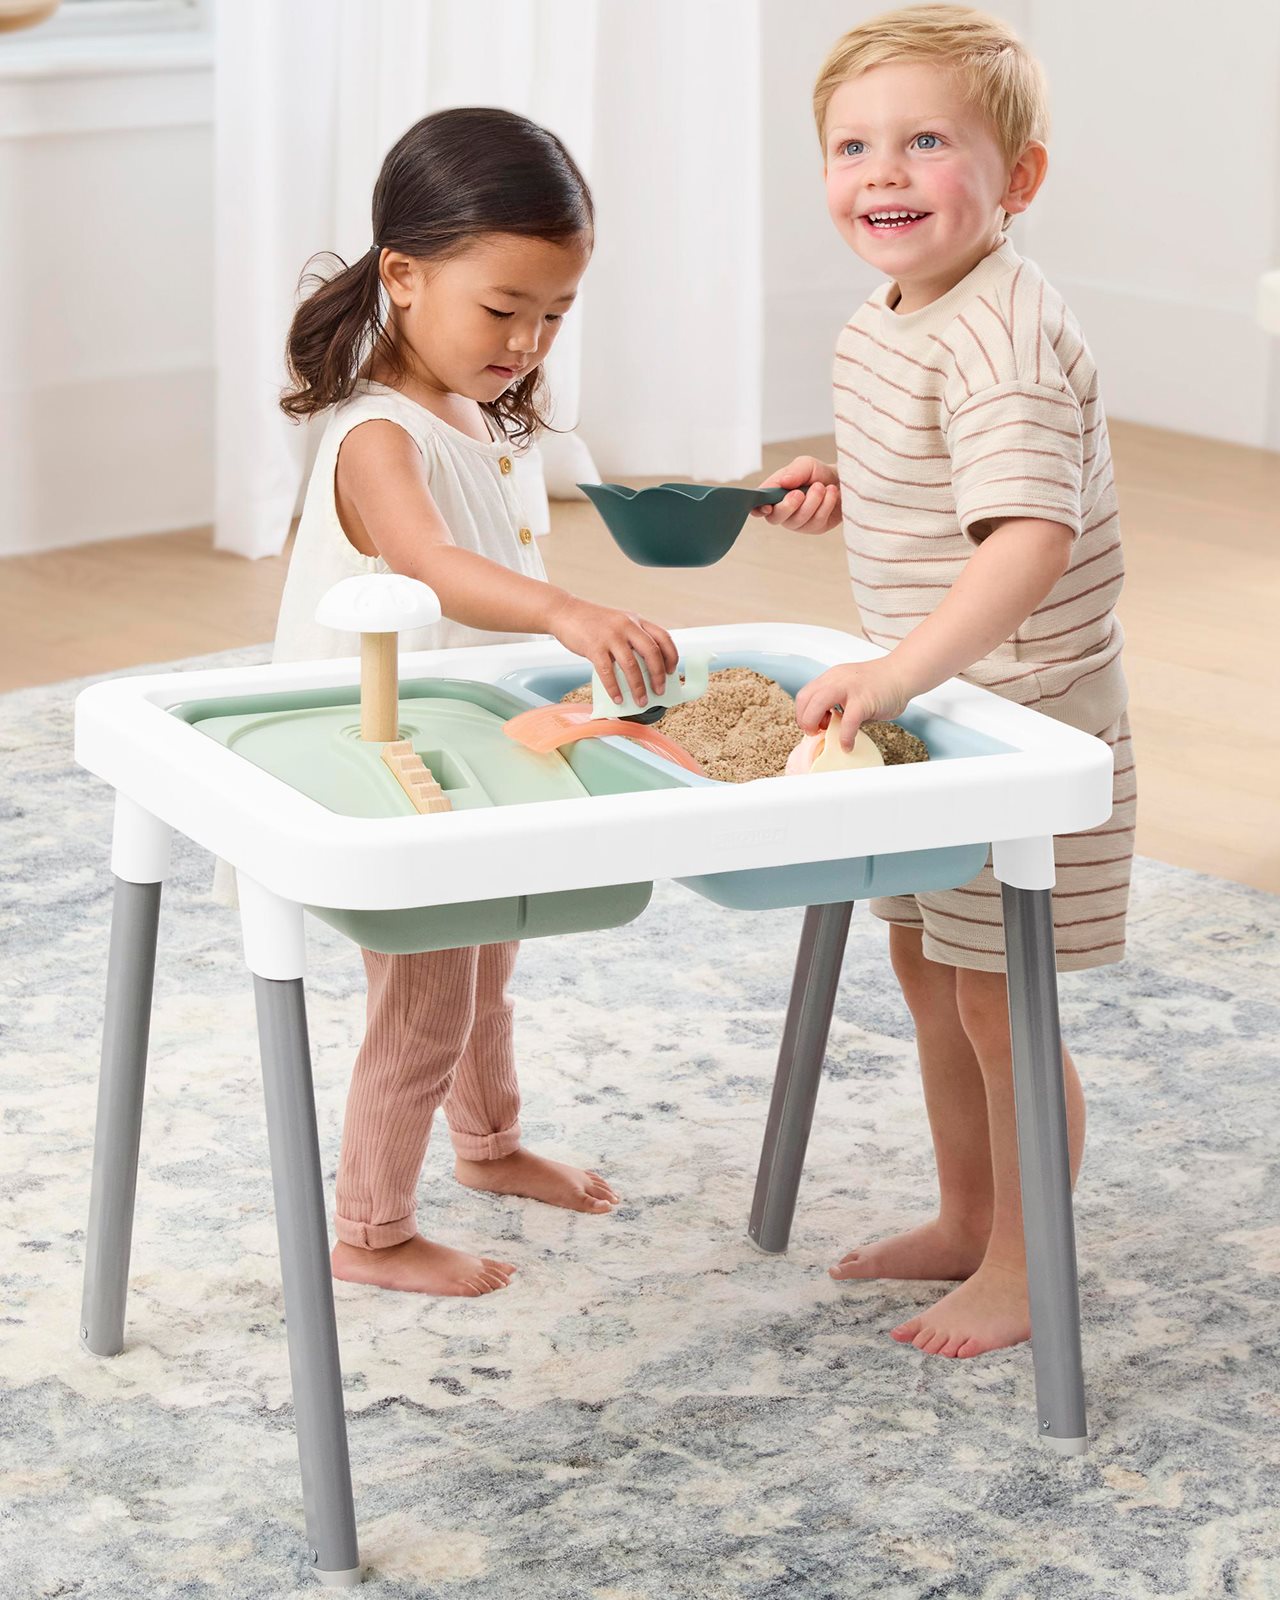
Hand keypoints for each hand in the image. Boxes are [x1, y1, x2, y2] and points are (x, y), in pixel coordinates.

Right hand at [543, 595, 678, 706]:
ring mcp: (610, 636)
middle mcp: (627, 626)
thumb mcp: (618, 622)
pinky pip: (608, 672)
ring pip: (631, 665)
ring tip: (641, 701)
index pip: (663, 637)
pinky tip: (618, 699)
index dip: (671, 656)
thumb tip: (645, 669)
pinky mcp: (594, 647)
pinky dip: (614, 689)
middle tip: (660, 691)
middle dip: (658, 675)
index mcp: (636, 620)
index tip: (672, 671)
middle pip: (652, 652)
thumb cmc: (592, 622)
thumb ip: (632, 638)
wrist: (565, 612)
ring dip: (638, 687)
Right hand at [751, 455, 840, 532]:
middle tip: (800, 493)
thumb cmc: (819, 473)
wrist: (843, 480)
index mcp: (774, 495)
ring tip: (822, 487)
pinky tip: (831, 493)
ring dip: (812, 501)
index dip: (758, 509)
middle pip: (775, 518)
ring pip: (798, 520)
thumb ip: (795, 471)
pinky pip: (816, 521)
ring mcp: (799, 522)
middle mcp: (783, 511)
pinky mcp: (815, 527)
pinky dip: (826, 504)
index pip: (758, 506)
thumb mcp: (806, 464)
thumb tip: (783, 482)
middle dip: (788, 506)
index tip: (768, 506)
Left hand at [795, 658, 911, 750]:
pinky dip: (844, 737)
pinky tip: (847, 744)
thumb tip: (828, 726)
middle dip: (804, 720)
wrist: (902, 673)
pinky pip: (847, 721)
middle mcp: (836, 680)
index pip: (805, 694)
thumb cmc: (880, 684)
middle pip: (805, 699)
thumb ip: (838, 704)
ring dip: (815, 724)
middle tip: (814, 732)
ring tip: (825, 736)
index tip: (811, 725)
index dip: (802, 713)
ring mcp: (849, 688)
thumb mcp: (850, 688)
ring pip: (818, 705)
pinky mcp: (863, 700)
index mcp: (831, 678)